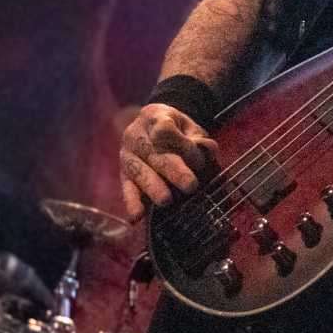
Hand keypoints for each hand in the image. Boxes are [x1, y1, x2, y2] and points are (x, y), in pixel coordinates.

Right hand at [118, 103, 218, 221]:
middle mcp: (136, 134)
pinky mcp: (123, 173)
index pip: (165, 128)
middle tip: (190, 185)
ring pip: (140, 172)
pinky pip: (126, 188)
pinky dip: (132, 202)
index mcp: (154, 117)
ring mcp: (127, 154)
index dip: (181, 143)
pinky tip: (137, 216)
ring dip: (153, 187)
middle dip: (174, 171)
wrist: (150, 125)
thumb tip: (209, 149)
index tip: (197, 157)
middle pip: (155, 154)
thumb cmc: (176, 129)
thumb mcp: (189, 126)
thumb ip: (199, 138)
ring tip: (166, 200)